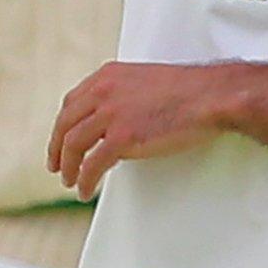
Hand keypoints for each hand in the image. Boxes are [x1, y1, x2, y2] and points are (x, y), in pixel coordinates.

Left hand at [48, 61, 224, 199]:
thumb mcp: (144, 82)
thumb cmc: (188, 92)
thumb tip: (114, 121)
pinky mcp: (122, 137)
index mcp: (107, 76)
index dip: (62, 125)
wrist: (210, 96)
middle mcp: (102, 91)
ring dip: (68, 167)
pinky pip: (92, 165)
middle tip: (56, 166)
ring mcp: (110, 114)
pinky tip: (85, 190)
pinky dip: (85, 180)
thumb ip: (123, 96)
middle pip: (65, 123)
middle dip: (56, 148)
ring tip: (71, 182)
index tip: (60, 141)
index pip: (71, 102)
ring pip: (73, 145)